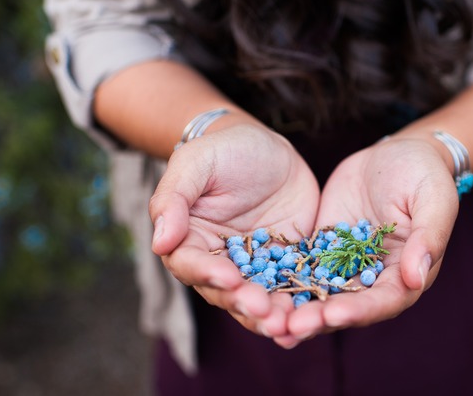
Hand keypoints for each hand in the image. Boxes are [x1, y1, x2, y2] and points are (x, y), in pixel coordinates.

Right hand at [149, 124, 319, 338]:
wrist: (269, 147)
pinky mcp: (286, 265)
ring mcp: (254, 267)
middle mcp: (219, 262)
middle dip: (244, 302)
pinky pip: (292, 287)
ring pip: (259, 297)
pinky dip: (299, 303)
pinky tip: (312, 315)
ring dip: (271, 314)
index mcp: (190, 241)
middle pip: (226, 291)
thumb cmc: (223, 149)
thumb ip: (174, 198)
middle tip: (264, 310)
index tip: (228, 278)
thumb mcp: (196, 163)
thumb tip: (160, 241)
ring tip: (287, 324)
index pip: (191, 264)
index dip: (208, 273)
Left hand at [283, 136, 459, 342]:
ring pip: (319, 294)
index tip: (333, 315)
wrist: (397, 153)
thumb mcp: (433, 198)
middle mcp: (374, 278)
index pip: (384, 301)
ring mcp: (345, 265)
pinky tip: (256, 291)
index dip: (359, 310)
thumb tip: (416, 278)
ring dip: (296, 310)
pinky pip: (301, 268)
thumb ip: (428, 237)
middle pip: (347, 306)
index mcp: (406, 274)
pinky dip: (282, 282)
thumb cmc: (424, 174)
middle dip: (319, 319)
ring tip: (269, 324)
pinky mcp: (322, 249)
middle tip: (291, 328)